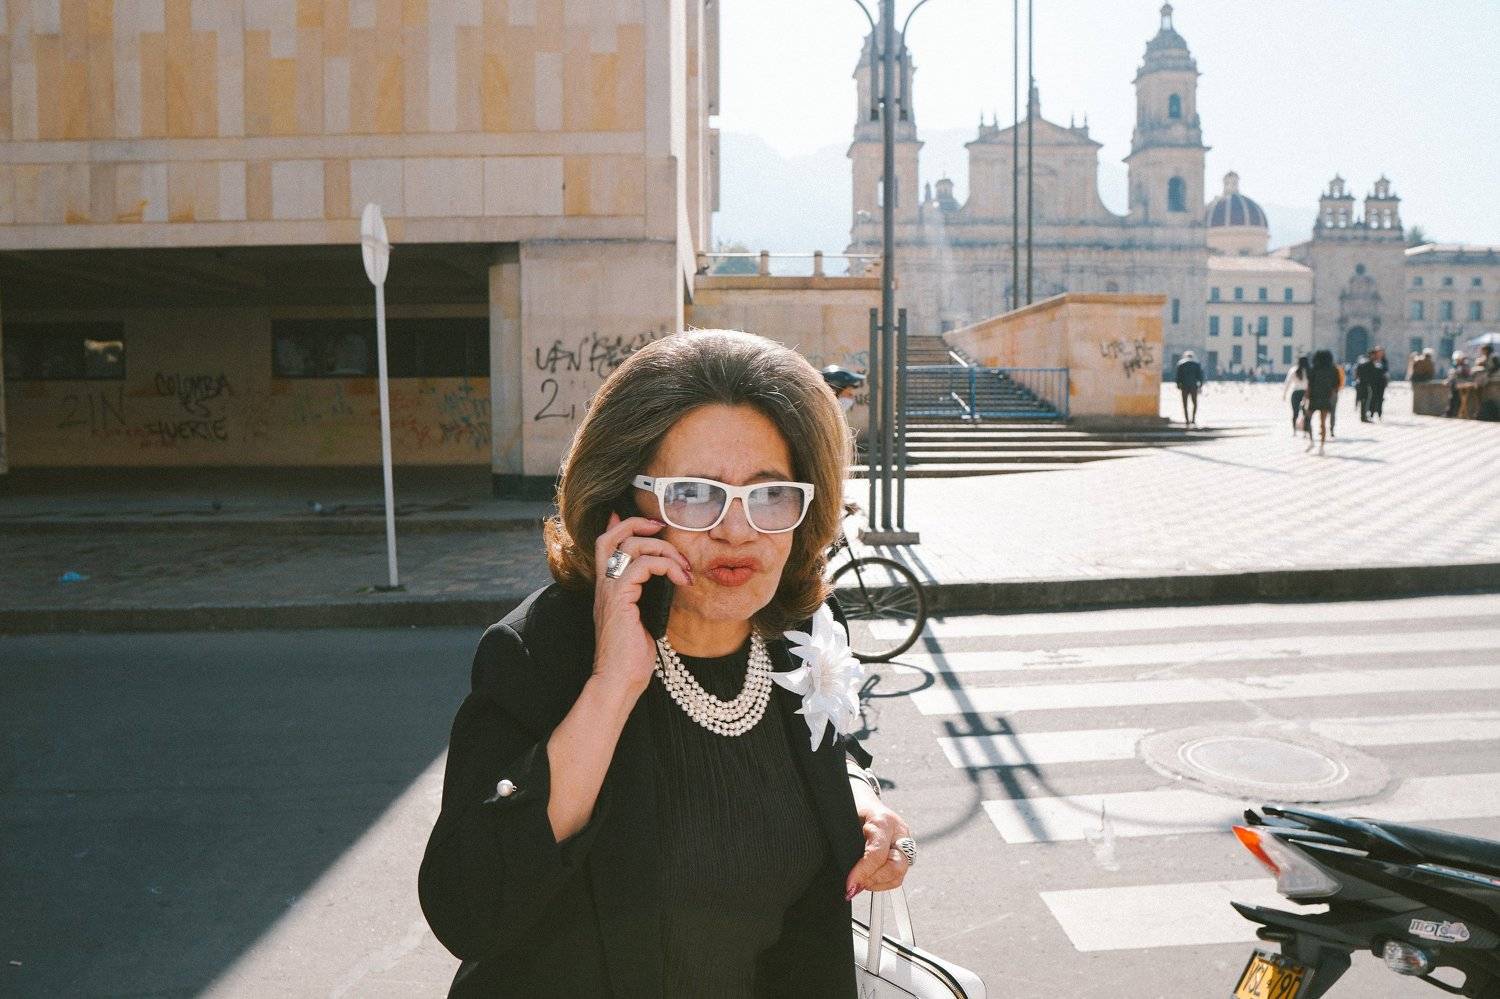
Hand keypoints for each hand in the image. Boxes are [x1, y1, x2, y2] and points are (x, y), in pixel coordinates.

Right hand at [591, 512, 692, 694]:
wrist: (619, 680)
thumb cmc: (632, 657)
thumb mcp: (644, 618)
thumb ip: (649, 596)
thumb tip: (669, 581)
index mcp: (608, 588)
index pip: (606, 545)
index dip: (623, 526)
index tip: (652, 525)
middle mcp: (604, 585)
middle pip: (610, 537)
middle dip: (639, 524)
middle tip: (665, 531)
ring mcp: (609, 591)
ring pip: (631, 547)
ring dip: (664, 550)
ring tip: (683, 567)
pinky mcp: (620, 598)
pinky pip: (643, 566)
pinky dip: (667, 566)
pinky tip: (681, 580)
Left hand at [845, 802, 912, 898]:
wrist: (863, 799)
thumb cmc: (852, 808)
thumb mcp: (846, 820)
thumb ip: (846, 843)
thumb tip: (847, 874)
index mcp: (883, 821)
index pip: (877, 853)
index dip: (863, 872)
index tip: (849, 884)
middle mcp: (899, 832)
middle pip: (897, 866)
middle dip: (875, 879)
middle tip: (855, 884)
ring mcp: (904, 842)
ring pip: (899, 874)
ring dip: (878, 883)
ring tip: (860, 882)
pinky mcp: (904, 852)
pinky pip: (898, 875)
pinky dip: (883, 882)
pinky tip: (869, 880)